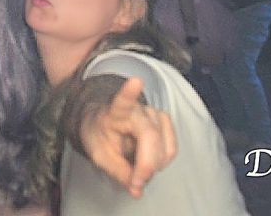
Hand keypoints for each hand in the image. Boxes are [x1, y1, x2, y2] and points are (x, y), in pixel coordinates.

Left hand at [81, 77, 177, 197]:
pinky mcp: (165, 122)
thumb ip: (118, 172)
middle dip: (145, 166)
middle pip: (151, 138)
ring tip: (136, 168)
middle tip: (134, 185)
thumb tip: (137, 189)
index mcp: (116, 111)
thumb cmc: (99, 136)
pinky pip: (171, 149)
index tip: (135, 81)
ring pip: (165, 147)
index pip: (123, 101)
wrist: (102, 123)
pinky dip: (161, 162)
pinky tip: (147, 161)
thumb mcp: (99, 156)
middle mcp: (139, 109)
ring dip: (153, 165)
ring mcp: (155, 113)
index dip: (130, 93)